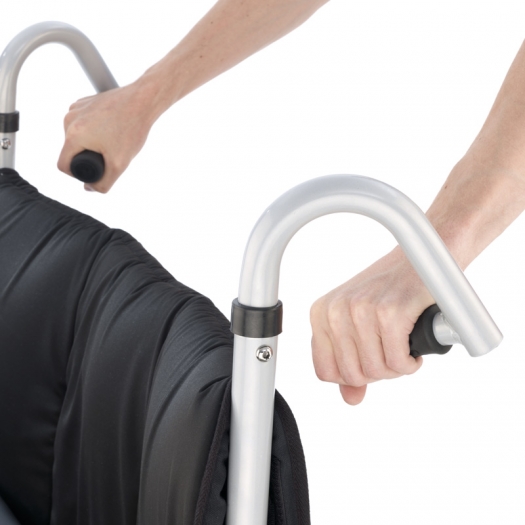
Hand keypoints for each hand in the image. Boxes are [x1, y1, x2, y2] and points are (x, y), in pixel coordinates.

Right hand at [57, 83, 154, 192]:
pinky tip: (111, 130)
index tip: (96, 172)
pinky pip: (83, 125)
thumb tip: (89, 189)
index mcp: (73, 135)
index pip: (64, 165)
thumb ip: (104, 182)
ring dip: (91, 144)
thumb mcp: (119, 164)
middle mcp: (69, 120)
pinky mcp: (83, 103)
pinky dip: (94, 131)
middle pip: (71, 151)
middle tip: (110, 154)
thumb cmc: (131, 130)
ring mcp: (75, 109)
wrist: (142, 101)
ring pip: (77, 138)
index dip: (78, 175)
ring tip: (112, 141)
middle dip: (87, 157)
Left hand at [310, 247, 433, 404]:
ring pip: (376, 371)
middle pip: (353, 374)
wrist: (424, 255)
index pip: (325, 371)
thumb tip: (350, 398)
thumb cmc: (392, 290)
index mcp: (321, 313)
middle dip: (379, 372)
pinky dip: (411, 363)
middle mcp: (336, 311)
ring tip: (404, 346)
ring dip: (397, 367)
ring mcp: (361, 310)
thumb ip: (350, 360)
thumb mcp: (359, 323)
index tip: (371, 360)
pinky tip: (414, 348)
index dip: (353, 376)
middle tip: (393, 352)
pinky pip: (398, 363)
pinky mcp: (390, 312)